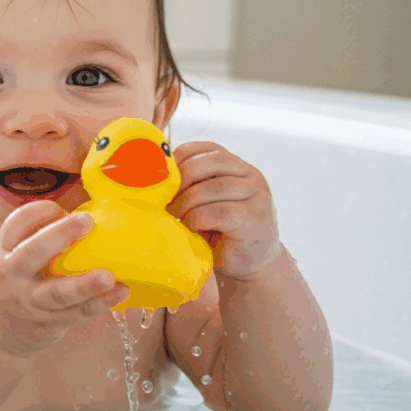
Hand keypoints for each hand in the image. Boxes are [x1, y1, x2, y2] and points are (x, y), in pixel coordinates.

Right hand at [0, 200, 129, 357]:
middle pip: (32, 254)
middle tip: (86, 221)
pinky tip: (120, 291)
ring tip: (108, 275)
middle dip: (58, 236)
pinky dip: (100, 303)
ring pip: (58, 293)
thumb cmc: (5, 286)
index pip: (14, 226)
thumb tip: (75, 215)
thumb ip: (29, 239)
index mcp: (2, 255)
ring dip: (85, 284)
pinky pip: (77, 313)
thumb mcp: (3, 259)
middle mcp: (13, 277)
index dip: (36, 213)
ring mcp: (31, 303)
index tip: (58, 208)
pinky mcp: (49, 322)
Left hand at [167, 141, 281, 279]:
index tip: (163, 178)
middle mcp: (250, 175)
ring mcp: (257, 196)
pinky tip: (191, 227)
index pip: (204, 148)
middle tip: (165, 199)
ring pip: (212, 187)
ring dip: (186, 202)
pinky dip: (197, 218)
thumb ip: (191, 185)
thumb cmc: (219, 231)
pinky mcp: (255, 218)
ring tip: (175, 216)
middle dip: (180, 180)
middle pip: (208, 163)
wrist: (250, 262)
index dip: (179, 159)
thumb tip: (153, 176)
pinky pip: (219, 211)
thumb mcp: (204, 201)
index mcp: (236, 166)